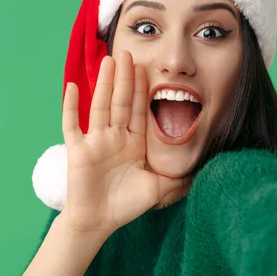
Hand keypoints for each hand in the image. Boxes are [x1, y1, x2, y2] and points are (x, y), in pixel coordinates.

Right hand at [59, 51, 190, 236]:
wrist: (99, 222)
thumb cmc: (127, 206)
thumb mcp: (159, 189)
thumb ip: (180, 180)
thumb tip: (205, 173)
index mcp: (134, 143)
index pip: (139, 111)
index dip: (142, 90)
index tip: (146, 68)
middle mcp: (114, 138)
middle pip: (120, 102)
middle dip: (124, 78)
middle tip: (127, 53)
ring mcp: (95, 142)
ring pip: (100, 106)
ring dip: (102, 84)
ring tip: (107, 61)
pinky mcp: (78, 150)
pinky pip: (72, 124)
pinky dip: (71, 106)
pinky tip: (72, 86)